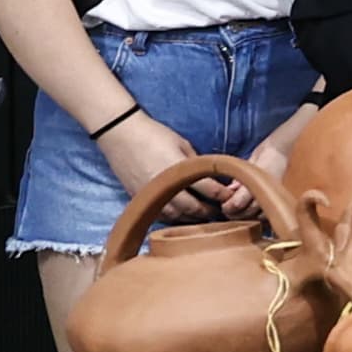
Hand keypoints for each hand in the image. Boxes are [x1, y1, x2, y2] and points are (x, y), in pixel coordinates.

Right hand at [99, 112, 224, 221]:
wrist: (121, 135)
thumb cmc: (154, 135)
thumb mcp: (182, 144)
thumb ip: (196, 162)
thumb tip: (210, 176)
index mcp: (179, 170)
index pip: (208, 189)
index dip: (222, 195)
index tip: (230, 197)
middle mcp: (165, 186)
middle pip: (193, 208)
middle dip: (209, 211)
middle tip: (219, 211)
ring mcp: (150, 194)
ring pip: (176, 216)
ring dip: (191, 217)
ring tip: (202, 215)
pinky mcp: (139, 198)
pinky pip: (160, 214)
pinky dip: (173, 217)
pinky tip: (181, 214)